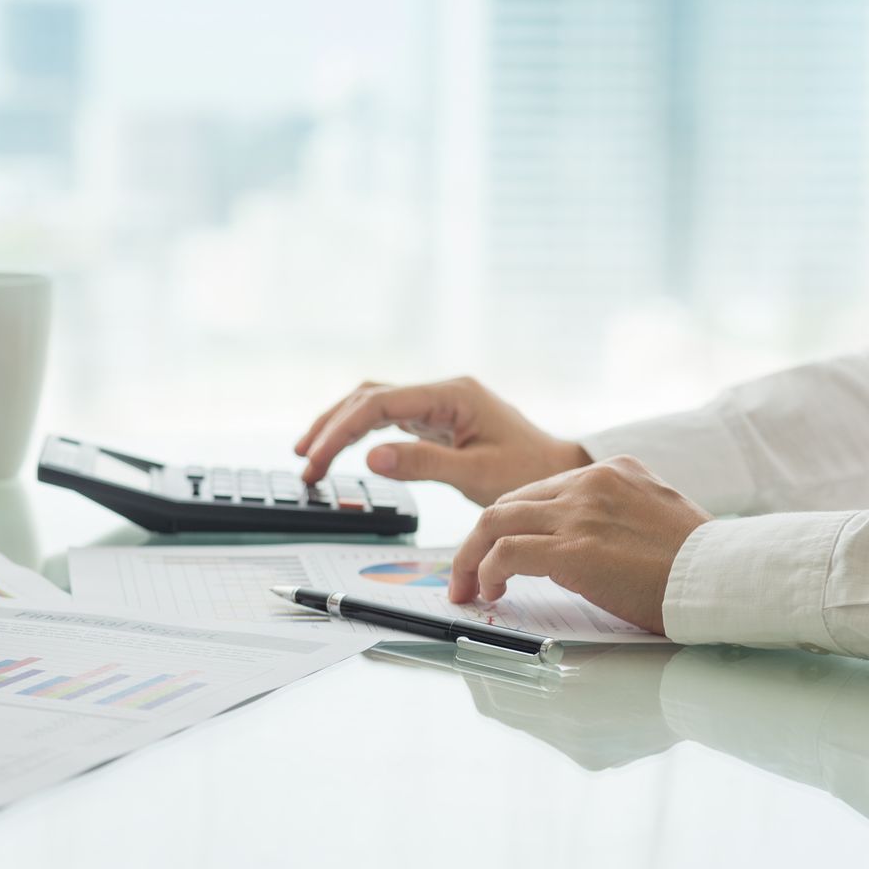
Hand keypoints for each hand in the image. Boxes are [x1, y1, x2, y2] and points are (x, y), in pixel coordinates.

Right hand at [296, 376, 590, 504]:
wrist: (562, 474)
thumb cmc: (531, 473)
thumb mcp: (478, 474)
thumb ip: (423, 464)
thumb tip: (371, 456)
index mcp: (453, 396)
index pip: (380, 403)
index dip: (341, 429)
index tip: (317, 458)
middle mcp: (442, 393)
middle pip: (369, 397)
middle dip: (331, 427)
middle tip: (306, 463)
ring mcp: (439, 405)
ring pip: (373, 405)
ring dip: (339, 427)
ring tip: (311, 457)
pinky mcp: (438, 421)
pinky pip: (387, 419)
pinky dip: (360, 434)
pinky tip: (343, 450)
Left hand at [448, 456, 711, 634]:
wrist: (730, 577)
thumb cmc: (700, 563)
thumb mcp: (654, 517)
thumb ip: (614, 516)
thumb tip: (583, 544)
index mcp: (611, 471)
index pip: (538, 491)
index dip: (509, 524)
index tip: (495, 549)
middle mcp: (591, 482)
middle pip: (508, 503)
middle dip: (478, 541)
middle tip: (466, 573)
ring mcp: (579, 513)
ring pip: (495, 522)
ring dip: (471, 558)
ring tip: (468, 588)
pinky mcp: (573, 549)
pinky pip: (506, 553)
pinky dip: (486, 572)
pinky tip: (491, 591)